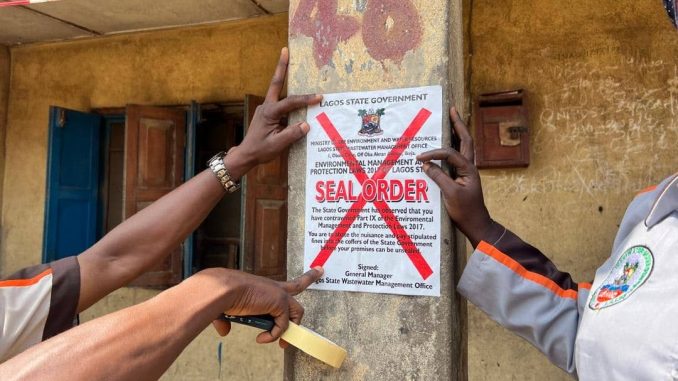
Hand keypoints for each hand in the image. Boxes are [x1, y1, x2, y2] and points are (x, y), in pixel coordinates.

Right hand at [210, 267, 323, 345]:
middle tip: (317, 277)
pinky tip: (261, 338)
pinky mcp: (279, 304)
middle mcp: (273, 288)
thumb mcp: (226, 308)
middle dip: (308, 283)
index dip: (301, 277)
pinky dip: (273, 336)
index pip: (283, 283)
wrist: (222, 290)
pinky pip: (282, 326)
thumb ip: (226, 319)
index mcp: (263, 287)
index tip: (316, 269)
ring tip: (282, 343)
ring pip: (296, 313)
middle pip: (298, 286)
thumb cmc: (222, 295)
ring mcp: (278, 295)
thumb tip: (224, 331)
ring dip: (289, 329)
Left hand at [226, 47, 321, 177]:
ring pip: (277, 90)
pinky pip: (280, 102)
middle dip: (281, 67)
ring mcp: (266, 109)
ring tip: (289, 61)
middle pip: (276, 83)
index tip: (319, 97)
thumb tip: (306, 125)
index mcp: (269, 113)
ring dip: (283, 76)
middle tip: (285, 50)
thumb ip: (291, 134)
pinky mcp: (268, 114)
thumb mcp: (277, 145)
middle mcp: (266, 107)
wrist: (246, 155)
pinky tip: (295, 96)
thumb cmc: (260, 150)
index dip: (305, 99)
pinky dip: (287, 96)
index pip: (290, 103)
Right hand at [416, 107, 501, 246]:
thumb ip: (438, 177)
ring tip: (451, 119)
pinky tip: (446, 143)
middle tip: (452, 109)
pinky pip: (457, 157)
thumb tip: (426, 164)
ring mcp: (467, 171)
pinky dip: (452, 147)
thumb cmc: (465, 211)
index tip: (419, 158)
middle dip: (458, 124)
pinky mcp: (462, 177)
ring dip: (458, 132)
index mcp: (469, 169)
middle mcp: (470, 166)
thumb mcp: (450, 195)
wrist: (476, 224)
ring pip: (463, 146)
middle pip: (465, 140)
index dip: (434, 153)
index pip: (450, 154)